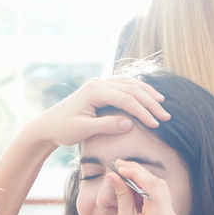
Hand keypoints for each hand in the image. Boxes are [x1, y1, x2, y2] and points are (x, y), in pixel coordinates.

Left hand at [25, 76, 169, 148]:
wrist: (48, 126)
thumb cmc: (63, 129)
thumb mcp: (84, 130)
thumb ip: (106, 126)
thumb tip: (130, 123)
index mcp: (94, 91)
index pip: (126, 99)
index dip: (143, 112)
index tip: (156, 124)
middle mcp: (98, 83)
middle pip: (131, 89)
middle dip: (150, 103)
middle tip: (166, 117)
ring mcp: (99, 83)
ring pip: (129, 84)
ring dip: (147, 93)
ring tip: (161, 103)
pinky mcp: (99, 88)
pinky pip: (123, 85)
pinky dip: (137, 90)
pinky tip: (147, 96)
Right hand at [102, 160, 180, 214]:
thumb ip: (122, 196)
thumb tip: (114, 175)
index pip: (151, 184)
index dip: (135, 171)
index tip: (118, 166)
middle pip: (158, 184)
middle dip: (139, 173)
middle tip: (119, 166)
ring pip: (160, 190)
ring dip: (143, 181)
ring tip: (123, 176)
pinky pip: (160, 200)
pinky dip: (147, 192)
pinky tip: (132, 189)